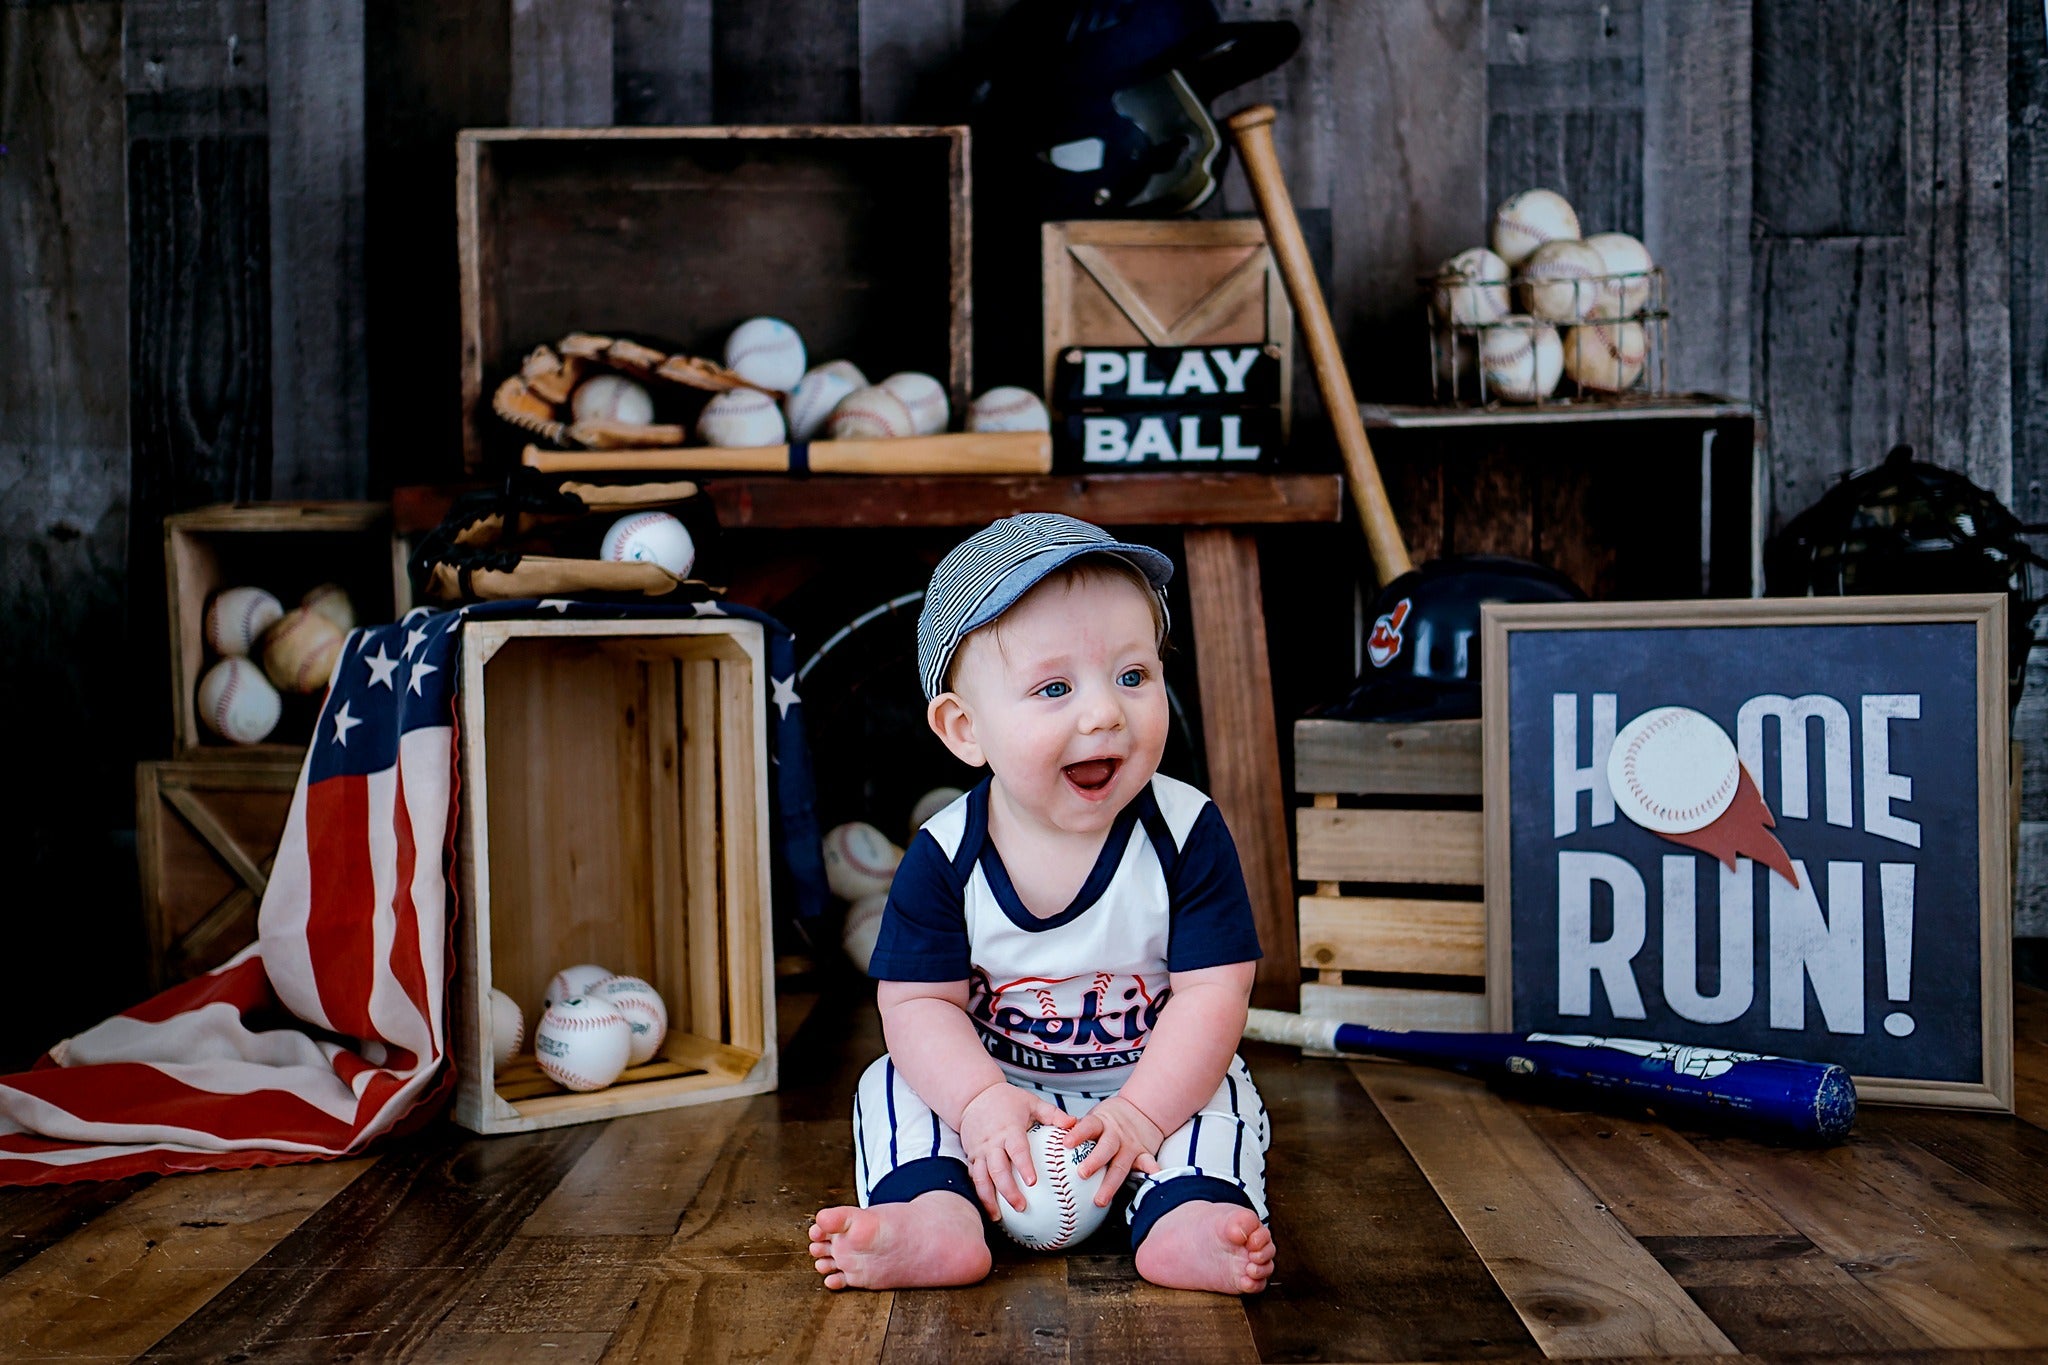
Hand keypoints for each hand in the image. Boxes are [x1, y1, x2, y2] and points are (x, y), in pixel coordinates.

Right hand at [958, 1082, 1077, 1219]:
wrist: (973, 1096)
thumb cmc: (1007, 1100)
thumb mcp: (1031, 1102)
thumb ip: (1052, 1114)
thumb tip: (1074, 1123)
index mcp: (1008, 1130)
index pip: (1017, 1150)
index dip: (1024, 1166)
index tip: (1032, 1182)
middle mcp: (992, 1143)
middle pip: (998, 1170)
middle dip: (1007, 1190)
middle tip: (1021, 1207)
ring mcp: (979, 1151)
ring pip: (981, 1178)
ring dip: (988, 1198)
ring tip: (998, 1217)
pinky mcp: (971, 1156)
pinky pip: (973, 1177)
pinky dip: (979, 1193)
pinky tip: (988, 1208)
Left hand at [1065, 1095, 1163, 1205]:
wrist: (1142, 1110)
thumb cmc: (1107, 1121)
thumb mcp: (1093, 1119)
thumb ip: (1075, 1133)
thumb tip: (1044, 1149)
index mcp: (1101, 1123)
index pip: (1088, 1126)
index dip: (1078, 1134)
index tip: (1065, 1143)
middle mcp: (1116, 1135)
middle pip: (1105, 1148)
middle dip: (1094, 1161)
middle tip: (1081, 1174)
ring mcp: (1130, 1145)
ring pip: (1121, 1164)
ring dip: (1111, 1182)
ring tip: (1100, 1200)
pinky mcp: (1144, 1153)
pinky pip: (1147, 1163)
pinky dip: (1150, 1171)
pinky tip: (1151, 1180)